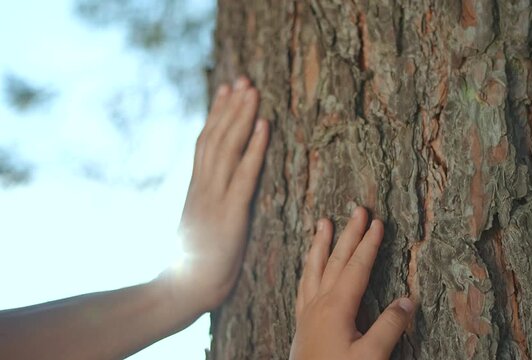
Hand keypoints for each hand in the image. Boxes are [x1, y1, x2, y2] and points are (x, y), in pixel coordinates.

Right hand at [165, 76, 268, 313]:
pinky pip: (244, 174)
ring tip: (253, 91)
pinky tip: (264, 127)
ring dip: (242, 117)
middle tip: (243, 80)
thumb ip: (207, 202)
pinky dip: (254, 148)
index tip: (226, 89)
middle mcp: (204, 186)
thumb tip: (213, 189)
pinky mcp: (230, 212)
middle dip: (231, 107)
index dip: (217, 114)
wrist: (184, 288)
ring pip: (228, 147)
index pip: (206, 142)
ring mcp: (215, 197)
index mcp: (197, 188)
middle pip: (216, 137)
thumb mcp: (199, 224)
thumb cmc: (195, 263)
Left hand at [290, 207, 414, 359]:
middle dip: (348, 234)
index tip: (377, 222)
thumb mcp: (371, 357)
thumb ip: (389, 327)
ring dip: (320, 245)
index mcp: (336, 307)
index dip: (368, 244)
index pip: (356, 267)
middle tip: (357, 209)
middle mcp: (318, 304)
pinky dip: (308, 269)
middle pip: (336, 260)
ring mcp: (307, 313)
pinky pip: (303, 286)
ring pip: (314, 269)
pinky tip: (309, 267)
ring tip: (322, 224)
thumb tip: (407, 299)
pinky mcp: (302, 324)